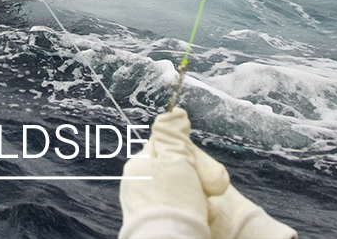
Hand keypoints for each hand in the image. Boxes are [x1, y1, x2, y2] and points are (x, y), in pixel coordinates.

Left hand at [119, 107, 229, 238]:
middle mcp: (134, 183)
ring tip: (198, 209)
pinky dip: (185, 213)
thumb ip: (173, 135)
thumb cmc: (175, 204)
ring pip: (176, 191)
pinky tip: (193, 221)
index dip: (189, 155)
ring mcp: (140, 205)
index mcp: (138, 164)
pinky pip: (173, 210)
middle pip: (174, 169)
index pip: (168, 146)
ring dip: (191, 196)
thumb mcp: (177, 160)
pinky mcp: (148, 223)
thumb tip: (175, 112)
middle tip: (203, 190)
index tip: (198, 169)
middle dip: (193, 178)